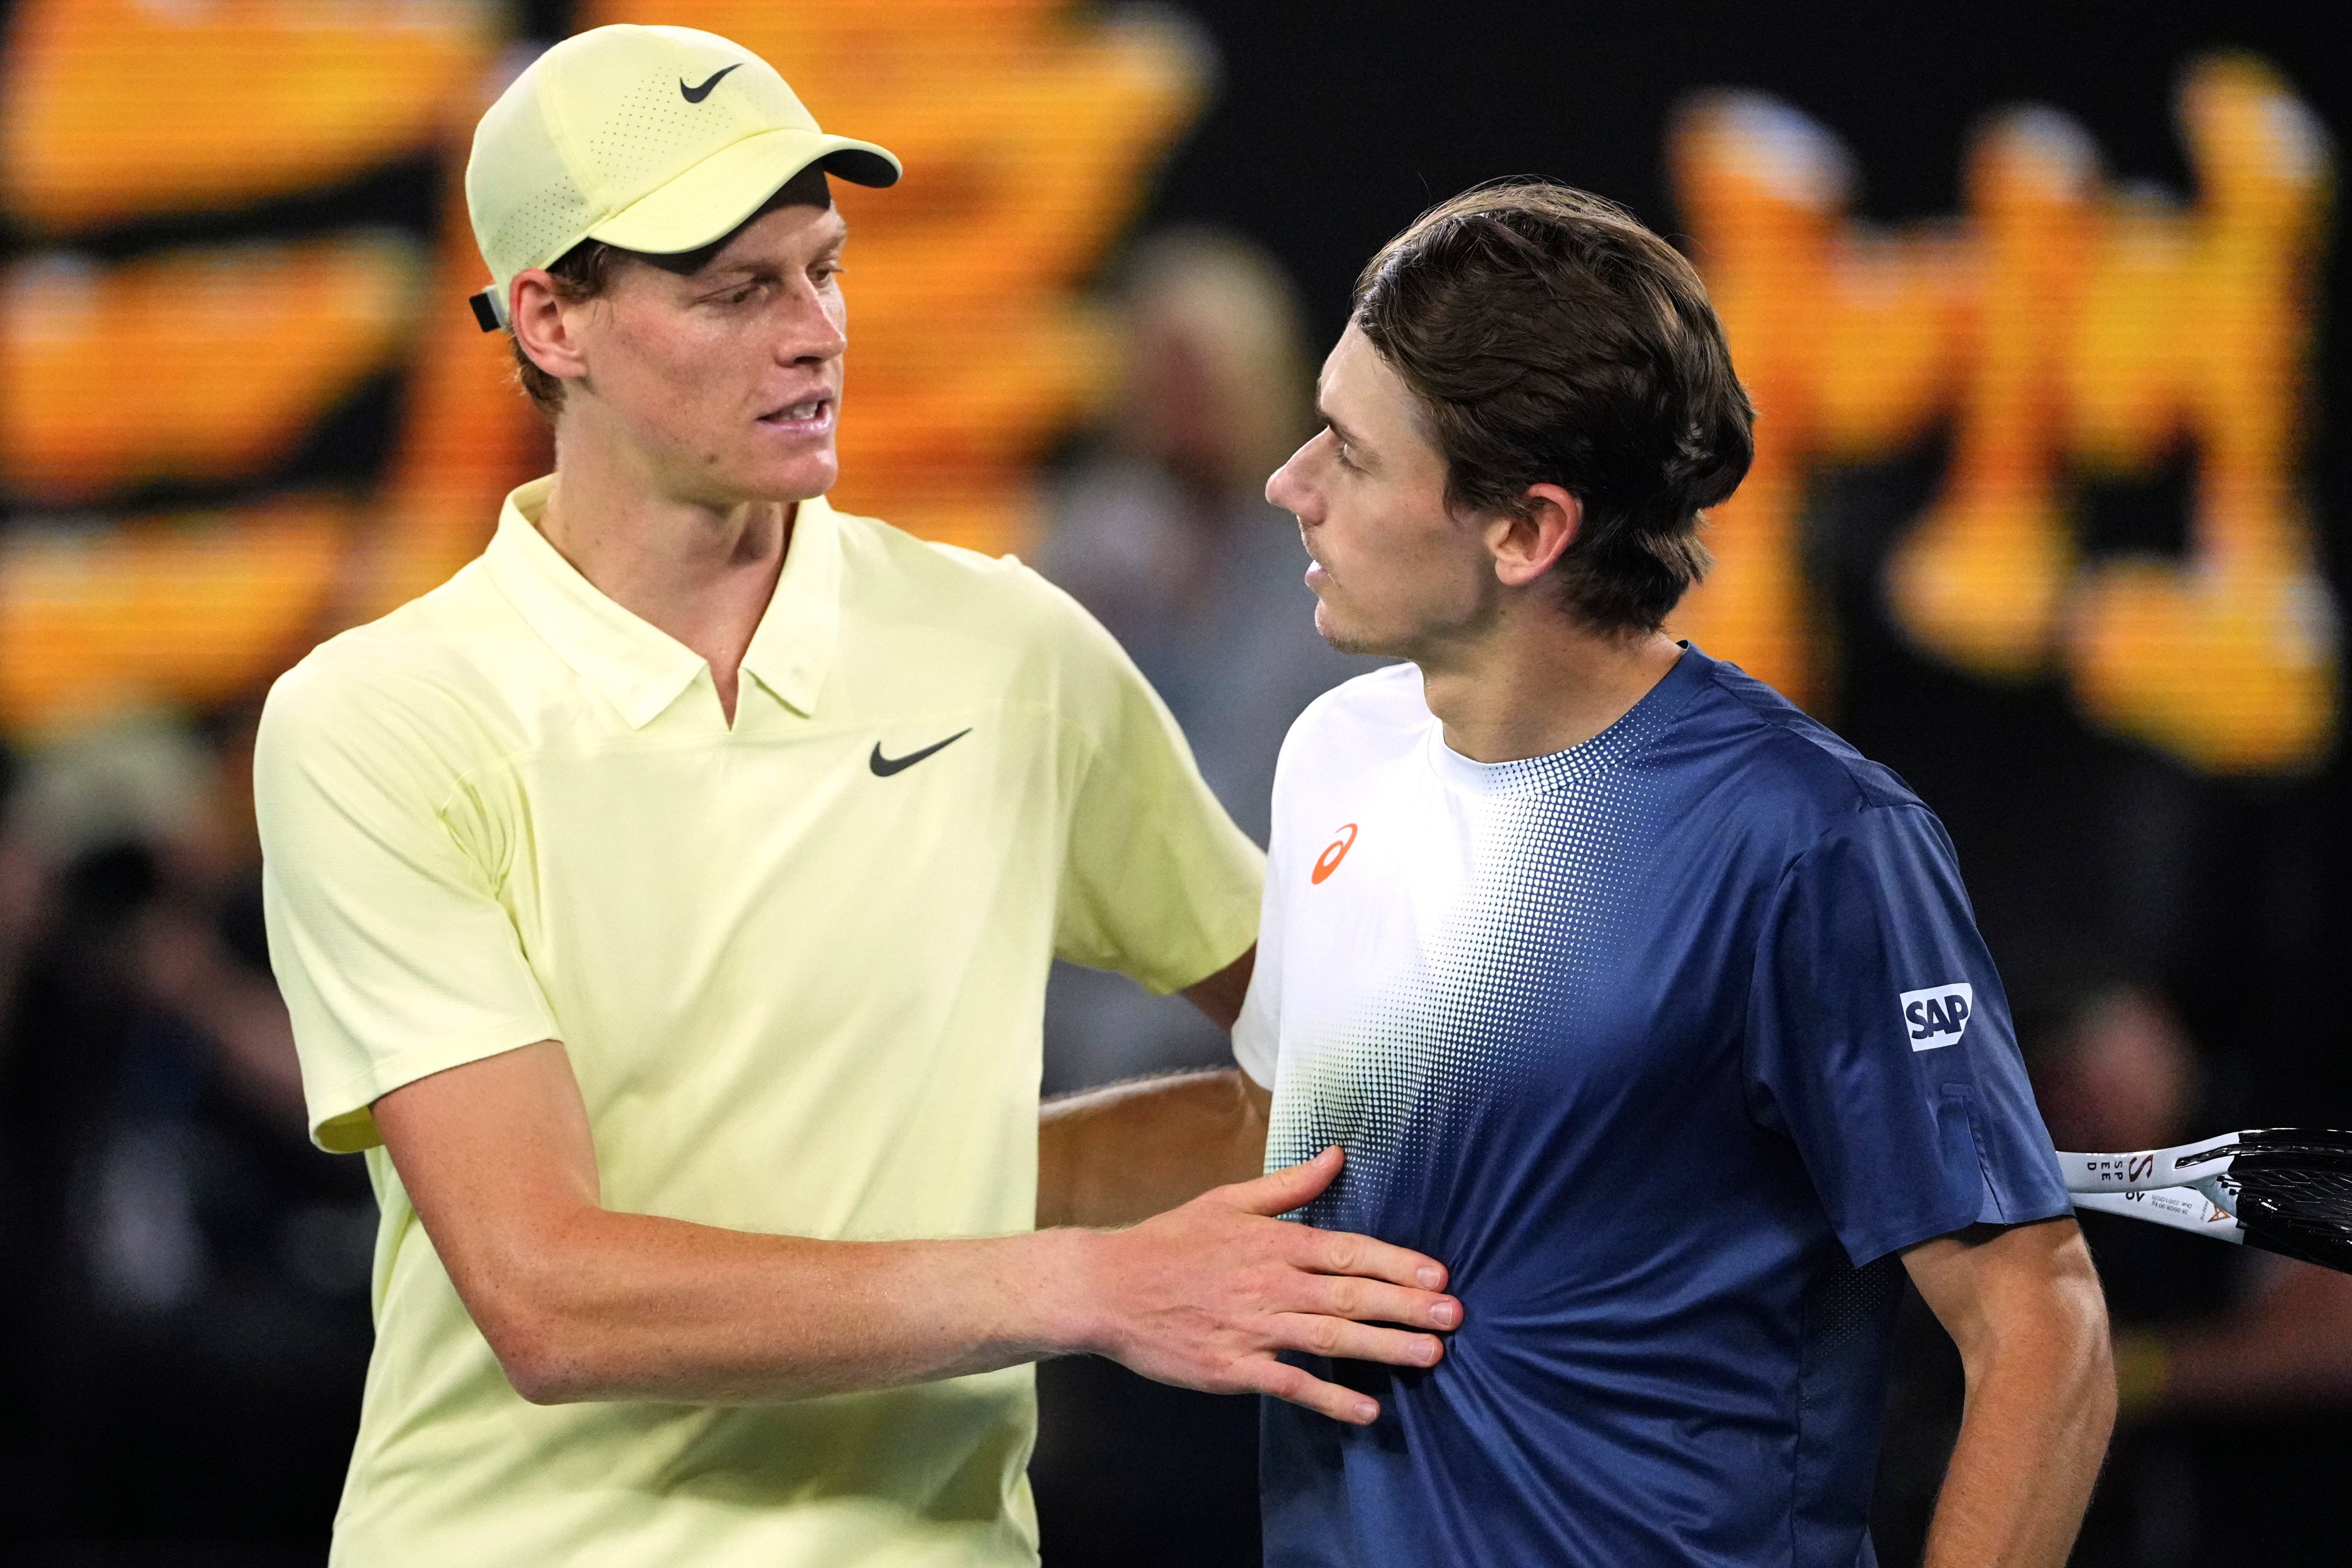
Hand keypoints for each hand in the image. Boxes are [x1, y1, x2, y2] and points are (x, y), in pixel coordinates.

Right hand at [1069, 1146, 1459, 1423]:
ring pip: (1329, 1338)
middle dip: (1407, 1306)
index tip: (1439, 1275)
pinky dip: (1330, 1398)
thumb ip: (1289, 1185)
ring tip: (1430, 1356)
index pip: (1347, 1251)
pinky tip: (1367, 1409)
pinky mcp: (1232, 1368)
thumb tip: (1337, 1155)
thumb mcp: (1228, 1201)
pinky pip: (1290, 1384)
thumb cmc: (1169, 1241)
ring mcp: (1252, 1328)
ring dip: (1384, 1348)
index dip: (1397, 1263)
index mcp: (1272, 1242)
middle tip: (1454, 1317)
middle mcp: (1270, 1284)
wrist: (1108, 1287)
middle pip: (1350, 1295)